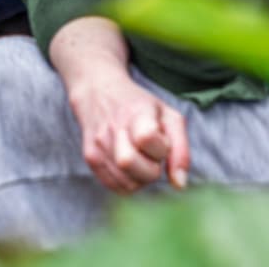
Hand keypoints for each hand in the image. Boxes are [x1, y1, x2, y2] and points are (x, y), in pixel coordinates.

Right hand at [50, 16, 189, 193]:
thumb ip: (181, 147)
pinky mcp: (88, 154)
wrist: (93, 83)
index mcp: (137, 111)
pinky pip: (112, 185)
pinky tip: (128, 166)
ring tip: (141, 160)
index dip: (162, 148)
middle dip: (152, 171)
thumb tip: (181, 183)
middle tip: (153, 157)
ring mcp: (98, 141)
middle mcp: (115, 127)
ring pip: (125, 181)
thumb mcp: (167, 112)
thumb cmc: (138, 99)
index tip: (160, 140)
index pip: (151, 141)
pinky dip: (125, 184)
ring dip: (140, 179)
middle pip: (137, 168)